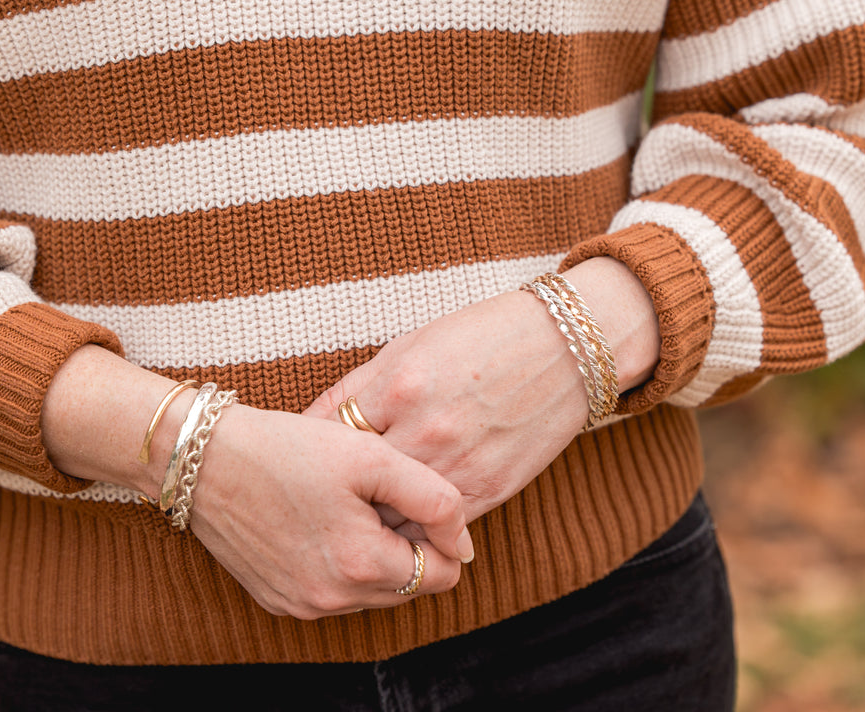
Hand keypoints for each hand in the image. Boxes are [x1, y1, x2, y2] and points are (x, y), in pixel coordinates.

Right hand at [191, 404, 473, 618]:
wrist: (203, 458)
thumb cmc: (287, 448)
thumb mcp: (372, 456)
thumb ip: (434, 499)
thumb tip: (465, 543)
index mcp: (361, 564)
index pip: (441, 574)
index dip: (440, 535)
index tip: (415, 498)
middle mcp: (331, 598)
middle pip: (407, 587)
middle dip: (408, 546)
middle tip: (381, 497)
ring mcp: (300, 604)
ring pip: (371, 592)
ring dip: (375, 556)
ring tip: (349, 505)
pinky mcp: (276, 599)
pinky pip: (332, 593)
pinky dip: (340, 564)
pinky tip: (321, 520)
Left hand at [305, 290, 586, 527]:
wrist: (566, 348)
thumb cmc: (482, 337)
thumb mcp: (411, 346)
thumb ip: (360, 387)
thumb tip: (312, 424)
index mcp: (398, 386)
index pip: (329, 433)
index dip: (309, 449)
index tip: (298, 459)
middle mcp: (425, 430)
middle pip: (354, 482)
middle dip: (332, 491)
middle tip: (314, 498)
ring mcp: (458, 465)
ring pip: (391, 515)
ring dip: (370, 517)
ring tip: (352, 516)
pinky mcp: (489, 490)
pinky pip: (434, 527)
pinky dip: (414, 528)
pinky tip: (400, 520)